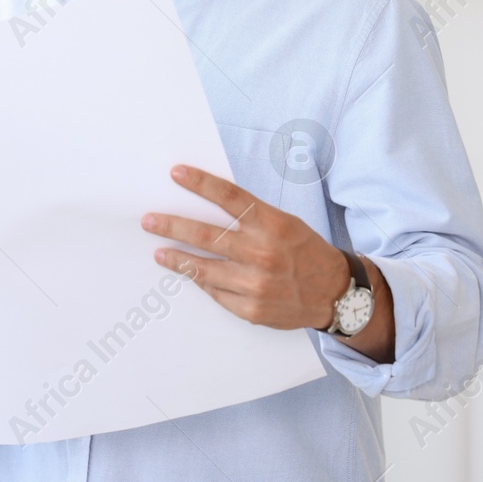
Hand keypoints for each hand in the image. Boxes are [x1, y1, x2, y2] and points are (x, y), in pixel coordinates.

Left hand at [141, 164, 348, 330]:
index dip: (201, 183)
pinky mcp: (250, 309)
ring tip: (159, 252)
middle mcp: (262, 252)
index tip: (176, 173)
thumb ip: (251, 217)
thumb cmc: (304, 252)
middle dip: (172, 226)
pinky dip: (202, 282)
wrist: (334, 294)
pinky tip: (190, 274)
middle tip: (148, 221)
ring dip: (176, 258)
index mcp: (272, 224)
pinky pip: (216, 292)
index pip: (230, 197)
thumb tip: (208, 206)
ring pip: (203, 268)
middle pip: (206, 235)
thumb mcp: (284, 223)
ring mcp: (255, 284)